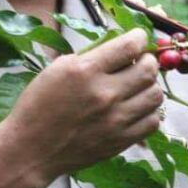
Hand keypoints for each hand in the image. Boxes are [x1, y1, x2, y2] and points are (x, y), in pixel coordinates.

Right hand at [1, 28, 162, 183]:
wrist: (31, 150)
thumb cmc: (39, 105)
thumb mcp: (58, 69)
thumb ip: (91, 56)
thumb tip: (121, 47)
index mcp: (85, 71)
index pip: (130, 46)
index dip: (139, 38)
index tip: (139, 38)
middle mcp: (104, 94)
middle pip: (149, 70)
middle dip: (148, 61)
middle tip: (139, 63)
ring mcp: (115, 120)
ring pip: (156, 95)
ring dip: (150, 86)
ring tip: (138, 86)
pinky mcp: (121, 141)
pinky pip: (153, 121)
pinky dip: (149, 112)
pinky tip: (136, 108)